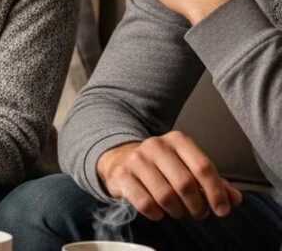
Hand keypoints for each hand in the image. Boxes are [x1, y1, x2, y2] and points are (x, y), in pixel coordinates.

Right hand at [97, 131, 242, 220]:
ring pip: (165, 196)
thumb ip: (211, 181)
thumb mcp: (186, 166)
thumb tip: (235, 199)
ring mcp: (136, 160)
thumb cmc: (159, 165)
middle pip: (185, 183)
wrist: (119, 158)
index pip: (203, 167)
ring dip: (177, 211)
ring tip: (179, 212)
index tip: (222, 209)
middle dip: (197, 205)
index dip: (216, 192)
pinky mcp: (121, 175)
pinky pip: (145, 203)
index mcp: (177, 140)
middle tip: (199, 213)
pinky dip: (157, 214)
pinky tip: (159, 211)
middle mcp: (155, 146)